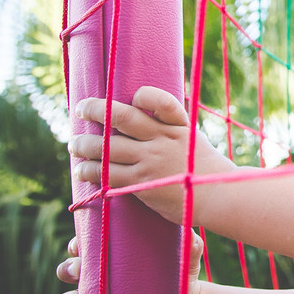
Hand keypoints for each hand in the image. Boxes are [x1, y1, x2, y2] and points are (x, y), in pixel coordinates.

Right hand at [56, 231, 205, 293]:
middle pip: (70, 270)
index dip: (78, 242)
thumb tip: (189, 235)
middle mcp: (98, 277)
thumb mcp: (185, 255)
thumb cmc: (180, 272)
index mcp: (112, 253)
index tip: (80, 245)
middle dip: (69, 269)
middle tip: (78, 271)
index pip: (86, 243)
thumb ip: (187, 242)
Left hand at [69, 86, 233, 223]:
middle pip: (122, 117)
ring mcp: (152, 161)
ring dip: (84, 144)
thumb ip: (171, 126)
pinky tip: (82, 170)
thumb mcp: (193, 139)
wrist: (219, 198)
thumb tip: (145, 111)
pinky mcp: (142, 184)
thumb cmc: (204, 168)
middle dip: (95, 110)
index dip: (142, 95)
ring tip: (74, 145)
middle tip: (81, 109)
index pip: (159, 100)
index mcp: (179, 126)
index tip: (131, 97)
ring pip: (107, 147)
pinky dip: (90, 170)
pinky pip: (107, 174)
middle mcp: (163, 140)